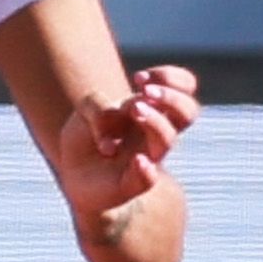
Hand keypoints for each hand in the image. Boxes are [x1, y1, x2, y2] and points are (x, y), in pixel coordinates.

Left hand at [58, 61, 200, 225]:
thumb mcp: (84, 111)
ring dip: (154, 122)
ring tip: (134, 111)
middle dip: (171, 97)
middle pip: (188, 112)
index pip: (183, 88)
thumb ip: (98, 104)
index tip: (139, 77)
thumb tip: (118, 115)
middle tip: (144, 92)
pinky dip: (144, 169)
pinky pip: (148, 178)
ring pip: (168, 140)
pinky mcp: (133, 183)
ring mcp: (148, 158)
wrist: (74, 179)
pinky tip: (138, 160)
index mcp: (151, 111)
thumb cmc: (86, 139)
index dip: (171, 78)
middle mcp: (156, 133)